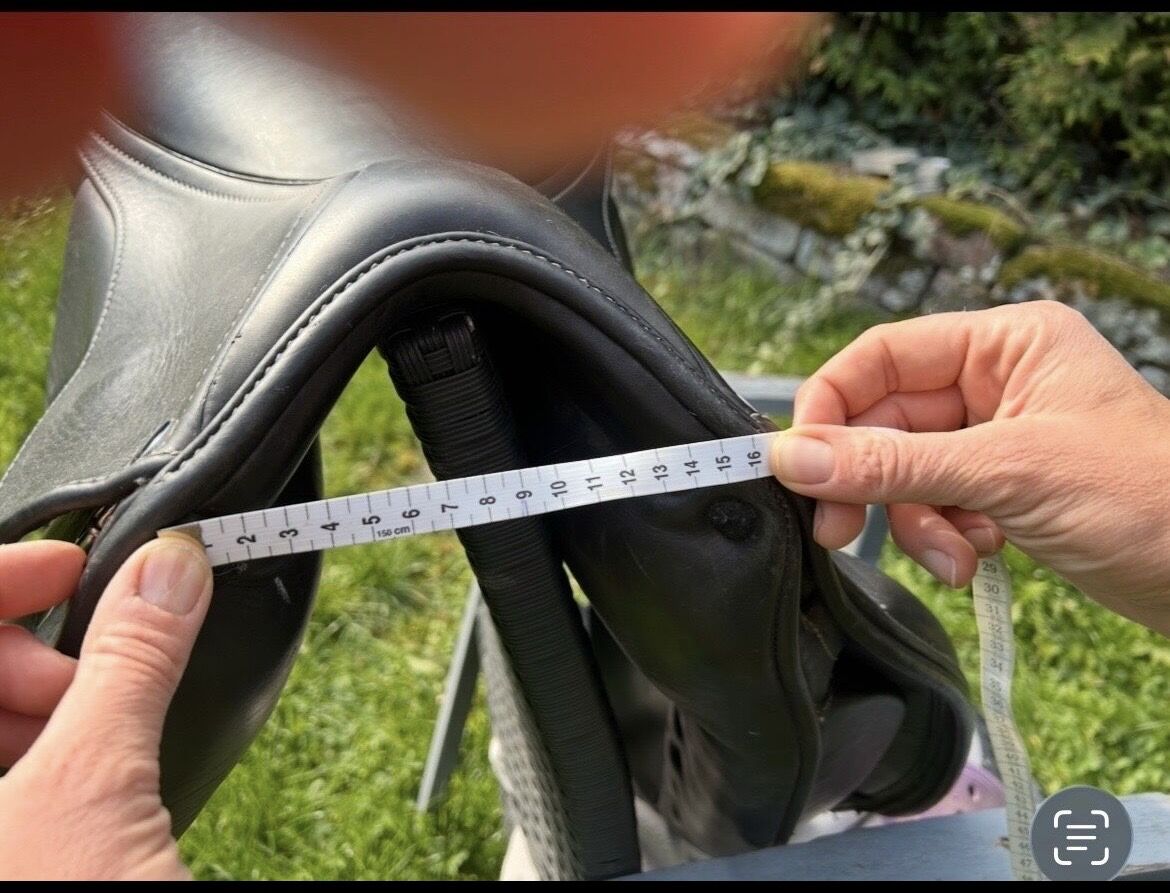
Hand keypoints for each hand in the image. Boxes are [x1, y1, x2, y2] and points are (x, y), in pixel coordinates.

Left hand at [0, 536, 211, 879]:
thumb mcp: (96, 784)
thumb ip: (130, 664)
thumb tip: (170, 569)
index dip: (5, 575)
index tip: (75, 568)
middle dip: (44, 651)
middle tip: (110, 673)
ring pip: (6, 713)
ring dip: (67, 703)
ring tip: (120, 736)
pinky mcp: (23, 843)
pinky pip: (28, 764)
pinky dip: (77, 745)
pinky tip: (114, 766)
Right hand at [770, 301, 1169, 635]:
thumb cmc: (1149, 497)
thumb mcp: (1007, 474)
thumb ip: (893, 466)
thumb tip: (794, 457)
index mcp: (1004, 344)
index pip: (883, 357)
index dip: (831, 405)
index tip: (796, 461)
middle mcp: (996, 383)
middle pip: (887, 422)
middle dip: (871, 481)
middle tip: (837, 530)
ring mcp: (998, 439)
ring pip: (906, 472)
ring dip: (914, 521)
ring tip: (953, 557)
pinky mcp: (1003, 490)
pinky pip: (936, 506)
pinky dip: (943, 537)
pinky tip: (980, 558)